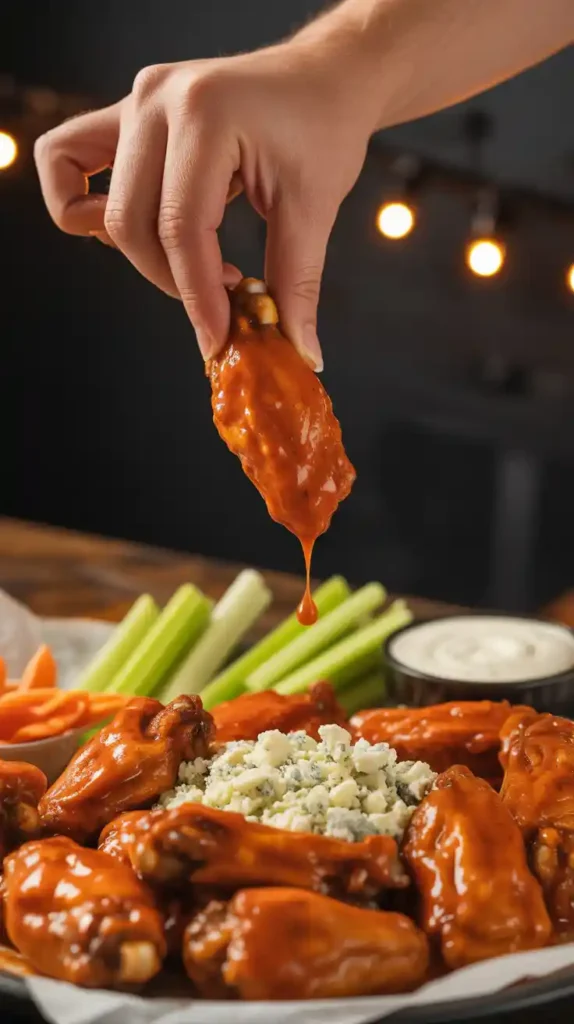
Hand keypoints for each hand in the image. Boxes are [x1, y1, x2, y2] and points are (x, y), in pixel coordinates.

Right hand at [34, 43, 372, 367]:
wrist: (322, 80)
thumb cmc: (322, 130)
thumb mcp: (315, 206)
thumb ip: (295, 282)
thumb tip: (299, 351)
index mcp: (206, 114)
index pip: (181, 226)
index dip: (197, 295)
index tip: (218, 340)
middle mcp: (157, 100)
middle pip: (131, 223)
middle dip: (172, 280)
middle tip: (222, 301)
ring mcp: (135, 103)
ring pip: (103, 207)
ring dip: (142, 255)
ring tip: (196, 261)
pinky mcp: (125, 114)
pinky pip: (66, 159)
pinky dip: (81, 204)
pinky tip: (135, 230)